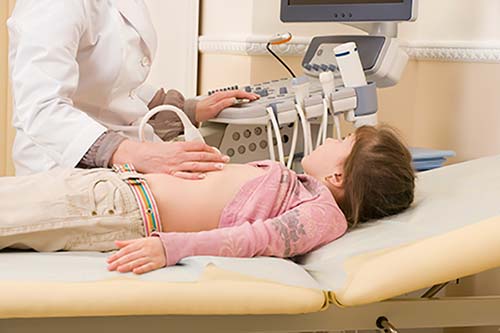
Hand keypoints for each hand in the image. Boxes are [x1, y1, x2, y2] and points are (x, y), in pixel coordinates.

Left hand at [107, 237, 165, 274]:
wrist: (170, 245)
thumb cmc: (153, 243)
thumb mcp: (141, 240)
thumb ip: (128, 243)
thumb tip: (116, 243)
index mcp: (141, 243)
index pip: (126, 249)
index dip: (117, 255)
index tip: (109, 260)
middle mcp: (146, 249)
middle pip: (130, 256)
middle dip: (119, 262)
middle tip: (110, 267)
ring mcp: (152, 256)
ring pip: (138, 261)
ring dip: (128, 266)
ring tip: (119, 269)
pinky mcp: (157, 263)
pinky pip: (149, 266)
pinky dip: (142, 268)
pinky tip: (135, 271)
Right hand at [111, 139, 229, 178]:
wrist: (137, 155)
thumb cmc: (152, 151)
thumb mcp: (169, 145)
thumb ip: (182, 149)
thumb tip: (195, 152)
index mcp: (179, 146)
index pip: (199, 146)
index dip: (211, 149)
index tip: (218, 152)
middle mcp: (179, 155)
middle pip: (201, 155)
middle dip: (216, 157)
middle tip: (226, 159)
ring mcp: (175, 165)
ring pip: (197, 165)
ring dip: (210, 166)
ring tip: (221, 167)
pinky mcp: (169, 174)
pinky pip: (184, 175)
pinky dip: (194, 176)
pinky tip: (203, 177)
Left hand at [195, 90, 259, 121]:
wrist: (191, 111)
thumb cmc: (200, 112)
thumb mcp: (212, 110)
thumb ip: (223, 104)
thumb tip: (233, 100)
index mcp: (221, 96)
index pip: (237, 93)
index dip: (246, 95)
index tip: (253, 97)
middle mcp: (221, 94)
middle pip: (237, 92)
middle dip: (248, 94)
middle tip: (256, 97)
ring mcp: (220, 96)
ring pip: (235, 94)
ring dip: (244, 95)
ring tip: (251, 98)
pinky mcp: (219, 99)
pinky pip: (231, 96)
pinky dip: (238, 97)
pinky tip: (240, 100)